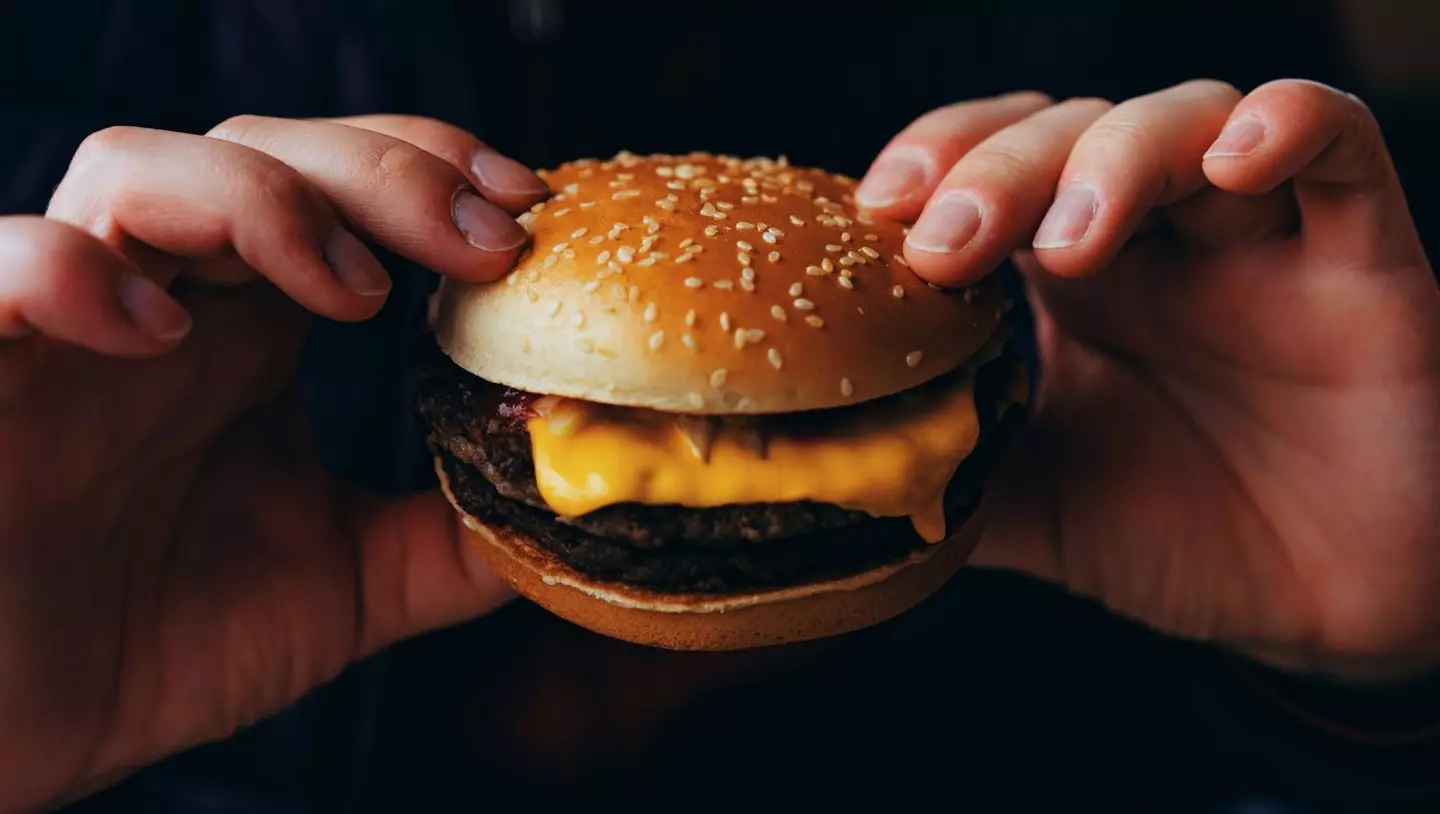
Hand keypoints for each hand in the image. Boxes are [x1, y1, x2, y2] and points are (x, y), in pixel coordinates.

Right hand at [0, 114, 547, 810]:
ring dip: (260, 200)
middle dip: (382, 172)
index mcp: (250, 330)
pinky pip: (0, 267)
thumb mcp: (346, 587)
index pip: (339, 186)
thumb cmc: (161, 643)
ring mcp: (67, 331)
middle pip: (260, 148)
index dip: (433, 170)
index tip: (528, 209)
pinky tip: (159, 332)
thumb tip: (569, 496)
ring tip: (349, 292)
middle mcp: (164, 304)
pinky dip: (78, 272)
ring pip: (135, 169)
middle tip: (480, 242)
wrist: (22, 735)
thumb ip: (450, 538)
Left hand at [856, 80, 1439, 683]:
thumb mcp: (1037, 506)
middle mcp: (1156, 238)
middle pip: (1068, 134)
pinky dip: (1289, 125)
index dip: (933, 163)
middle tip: (946, 244)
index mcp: (1069, 280)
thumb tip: (819, 470)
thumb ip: (946, 471)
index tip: (872, 213)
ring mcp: (1257, 237)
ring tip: (1066, 240)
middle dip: (998, 171)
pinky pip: (1340, 147)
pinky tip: (1234, 158)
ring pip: (1186, 119)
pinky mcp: (1364, 259)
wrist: (1327, 606)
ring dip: (1113, 157)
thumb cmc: (1179, 536)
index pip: (988, 166)